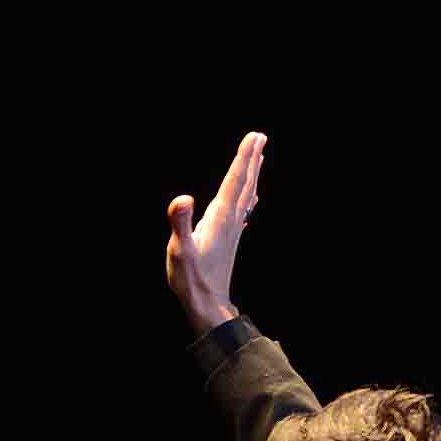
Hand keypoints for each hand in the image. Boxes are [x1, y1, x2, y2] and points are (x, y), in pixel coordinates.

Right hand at [165, 131, 264, 332]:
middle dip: (252, 160)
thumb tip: (183, 198)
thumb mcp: (179, 251)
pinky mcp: (229, 240)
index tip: (254, 136)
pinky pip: (242, 211)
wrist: (207, 305)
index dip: (243, 157)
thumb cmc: (191, 279)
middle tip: (260, 138)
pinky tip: (251, 199)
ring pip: (246, 196)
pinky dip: (248, 199)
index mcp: (220, 218)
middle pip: (245, 184)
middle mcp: (230, 221)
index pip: (234, 181)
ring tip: (258, 159)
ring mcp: (232, 231)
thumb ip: (180, 223)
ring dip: (252, 176)